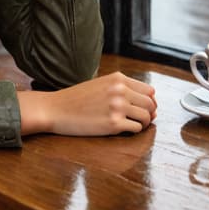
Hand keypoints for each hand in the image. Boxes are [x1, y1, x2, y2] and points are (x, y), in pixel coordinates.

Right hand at [17, 72, 157, 136]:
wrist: (56, 109)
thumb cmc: (78, 98)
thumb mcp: (101, 84)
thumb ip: (122, 88)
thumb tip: (152, 102)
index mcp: (117, 78)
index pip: (149, 90)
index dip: (149, 101)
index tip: (143, 109)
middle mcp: (120, 90)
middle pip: (151, 104)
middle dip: (149, 114)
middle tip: (139, 120)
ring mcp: (117, 107)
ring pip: (146, 117)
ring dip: (142, 124)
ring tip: (130, 125)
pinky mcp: (113, 124)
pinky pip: (136, 129)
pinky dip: (133, 131)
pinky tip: (121, 129)